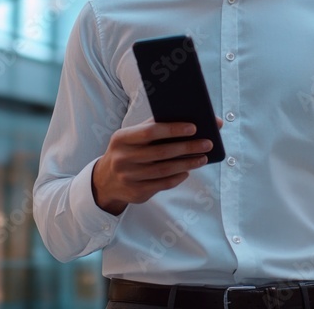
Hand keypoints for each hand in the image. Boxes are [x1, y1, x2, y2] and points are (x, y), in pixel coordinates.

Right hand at [92, 117, 223, 214]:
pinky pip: (162, 184)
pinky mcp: (135, 192)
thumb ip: (155, 126)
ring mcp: (128, 177)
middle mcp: (122, 158)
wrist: (105, 180)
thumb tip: (190, 121)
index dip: (173, 129)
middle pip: (161, 152)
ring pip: (164, 170)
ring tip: (203, 158)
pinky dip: (178, 177)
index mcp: (121, 138)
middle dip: (188, 147)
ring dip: (188, 164)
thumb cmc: (128, 150)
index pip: (150, 131)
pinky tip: (188, 171)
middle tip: (208, 143)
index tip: (194, 127)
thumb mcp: (132, 136)